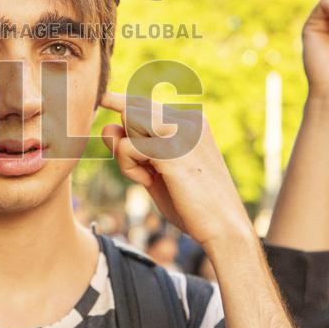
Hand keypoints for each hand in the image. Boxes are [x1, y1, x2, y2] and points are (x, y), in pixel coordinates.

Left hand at [99, 92, 252, 248]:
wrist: (224, 229)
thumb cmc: (192, 204)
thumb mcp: (156, 172)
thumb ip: (133, 150)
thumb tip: (105, 128)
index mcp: (192, 122)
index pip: (145, 103)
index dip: (121, 104)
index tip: (103, 98)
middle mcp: (188, 120)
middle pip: (132, 108)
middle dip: (126, 139)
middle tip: (144, 172)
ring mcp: (182, 131)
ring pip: (129, 119)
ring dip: (125, 153)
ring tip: (146, 177)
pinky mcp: (171, 149)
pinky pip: (127, 146)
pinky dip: (128, 167)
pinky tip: (147, 182)